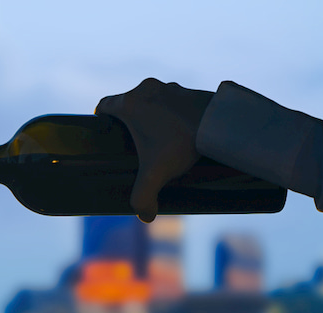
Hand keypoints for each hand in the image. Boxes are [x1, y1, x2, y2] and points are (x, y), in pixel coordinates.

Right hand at [95, 78, 213, 221]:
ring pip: (154, 99)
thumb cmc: (182, 143)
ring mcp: (172, 87)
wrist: (220, 124)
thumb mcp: (156, 173)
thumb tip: (144, 216)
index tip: (106, 129)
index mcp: (130, 104)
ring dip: (154, 113)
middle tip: (135, 139)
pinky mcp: (192, 90)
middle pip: (129, 102)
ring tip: (161, 136)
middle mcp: (148, 89)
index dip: (101, 117)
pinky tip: (182, 129)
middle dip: (131, 118)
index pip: (104, 104)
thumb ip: (143, 196)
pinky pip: (176, 100)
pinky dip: (175, 112)